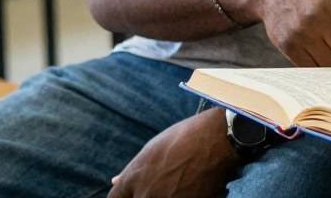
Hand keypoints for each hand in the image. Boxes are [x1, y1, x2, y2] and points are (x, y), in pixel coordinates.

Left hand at [109, 108, 241, 197]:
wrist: (217, 140)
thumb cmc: (183, 138)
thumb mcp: (152, 149)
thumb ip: (132, 170)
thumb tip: (114, 180)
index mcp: (133, 179)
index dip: (127, 197)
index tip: (136, 194)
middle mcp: (144, 195)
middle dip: (147, 195)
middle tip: (166, 186)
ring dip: (169, 196)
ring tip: (181, 186)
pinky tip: (191, 190)